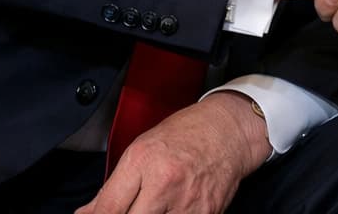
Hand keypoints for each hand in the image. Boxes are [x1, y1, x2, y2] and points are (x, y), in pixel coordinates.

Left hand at [76, 92, 268, 213]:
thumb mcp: (141, 149)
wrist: (230, 131)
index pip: (108, 210)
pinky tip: (168, 211)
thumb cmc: (185, 135)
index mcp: (143, 161)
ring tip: (150, 208)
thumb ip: (113, 187)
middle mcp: (165, 183)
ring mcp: (187, 203)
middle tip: (128, 210)